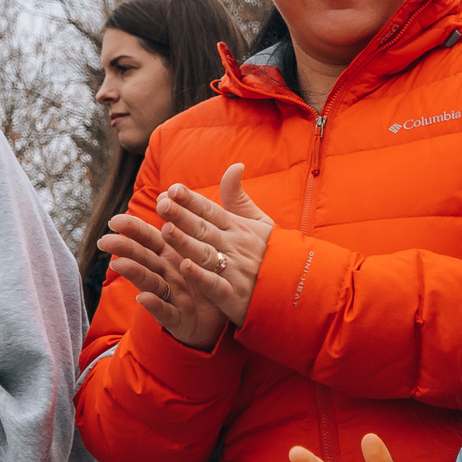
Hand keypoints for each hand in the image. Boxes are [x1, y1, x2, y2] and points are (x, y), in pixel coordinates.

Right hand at [100, 217, 231, 350]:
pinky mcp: (178, 319)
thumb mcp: (203, 253)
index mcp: (171, 256)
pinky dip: (155, 305)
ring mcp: (170, 297)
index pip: (149, 239)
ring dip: (134, 273)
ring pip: (150, 282)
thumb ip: (193, 227)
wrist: (219, 322)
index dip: (133, 230)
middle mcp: (166, 275)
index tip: (114, 220)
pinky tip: (143, 298)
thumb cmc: (207, 284)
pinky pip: (166, 311)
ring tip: (119, 264)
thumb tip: (183, 198)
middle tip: (104, 241)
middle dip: (125, 249)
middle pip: (144, 258)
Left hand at [155, 164, 274, 327]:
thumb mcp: (259, 220)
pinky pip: (216, 285)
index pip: (210, 211)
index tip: (172, 189)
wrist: (299, 287)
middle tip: (162, 205)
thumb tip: (236, 164)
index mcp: (237, 228)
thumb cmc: (274, 251)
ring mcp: (235, 271)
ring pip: (206, 254)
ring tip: (167, 230)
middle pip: (204, 229)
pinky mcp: (235, 296)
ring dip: (187, 243)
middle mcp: (234, 247)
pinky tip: (185, 267)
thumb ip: (239, 196)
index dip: (191, 200)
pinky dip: (201, 276)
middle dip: (182, 217)